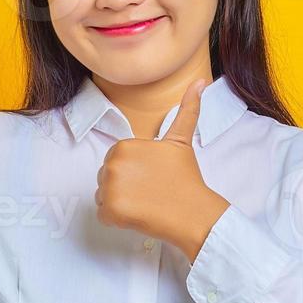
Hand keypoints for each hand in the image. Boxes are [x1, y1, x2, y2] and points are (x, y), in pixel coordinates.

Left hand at [94, 76, 230, 260]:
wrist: (193, 212)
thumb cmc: (185, 178)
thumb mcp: (181, 141)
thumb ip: (187, 110)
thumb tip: (199, 82)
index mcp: (123, 146)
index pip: (115, 161)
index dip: (132, 172)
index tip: (150, 177)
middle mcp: (113, 164)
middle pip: (106, 178)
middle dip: (124, 187)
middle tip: (149, 191)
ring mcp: (110, 188)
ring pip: (103, 196)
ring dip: (120, 203)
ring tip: (144, 203)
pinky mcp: (110, 210)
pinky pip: (103, 215)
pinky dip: (117, 219)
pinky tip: (138, 215)